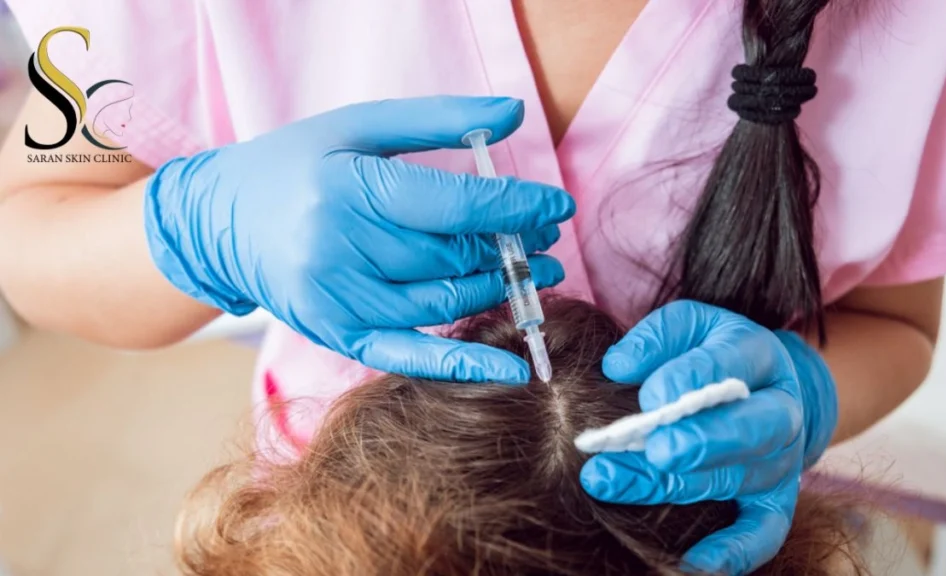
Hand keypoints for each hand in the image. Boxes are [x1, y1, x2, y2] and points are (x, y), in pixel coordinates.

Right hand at [144, 96, 574, 382]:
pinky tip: (510, 370)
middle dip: (510, 247)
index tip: (559, 207)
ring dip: (496, 289)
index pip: (453, 204)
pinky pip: (408, 353)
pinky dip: (461, 363)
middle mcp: (337, 249)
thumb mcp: (358, 127)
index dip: (515, 207)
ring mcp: (334, 299)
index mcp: (346, 188)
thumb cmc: (295, 164)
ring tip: (534, 274)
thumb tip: (512, 114)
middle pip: (450, 256)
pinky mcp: (333, 334)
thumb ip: (436, 120)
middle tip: (545, 238)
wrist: (218, 221)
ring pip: (439, 300)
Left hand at [580, 300, 837, 574]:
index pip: (730, 364)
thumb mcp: (690, 326)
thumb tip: (617, 366)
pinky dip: (734, 552)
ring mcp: (780, 460)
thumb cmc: (713, 352)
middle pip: (751, 428)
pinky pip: (764, 532)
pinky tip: (691, 561)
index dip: (690, 379)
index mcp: (760, 355)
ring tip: (608, 480)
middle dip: (702, 440)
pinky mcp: (775, 501)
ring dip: (671, 484)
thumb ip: (656, 338)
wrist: (767, 386)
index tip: (649, 394)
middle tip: (657, 448)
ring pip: (733, 478)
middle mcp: (780, 410)